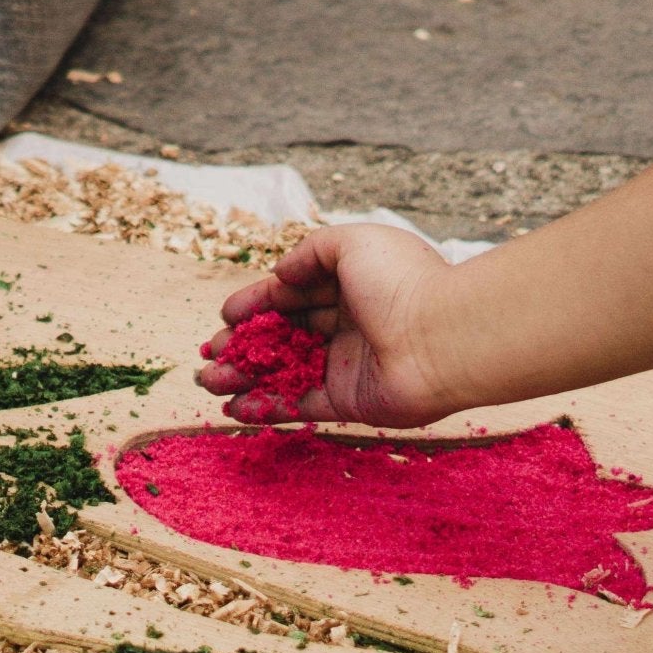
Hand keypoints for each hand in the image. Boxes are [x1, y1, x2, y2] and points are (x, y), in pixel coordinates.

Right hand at [198, 225, 460, 428]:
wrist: (443, 339)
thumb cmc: (403, 283)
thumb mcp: (353, 243)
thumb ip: (311, 252)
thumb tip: (281, 274)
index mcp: (350, 288)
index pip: (293, 296)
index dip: (257, 305)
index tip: (227, 316)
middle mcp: (348, 326)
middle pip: (284, 336)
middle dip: (243, 345)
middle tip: (211, 354)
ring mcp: (346, 366)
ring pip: (284, 372)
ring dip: (244, 378)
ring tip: (209, 382)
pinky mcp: (349, 402)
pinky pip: (299, 405)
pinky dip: (266, 408)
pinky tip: (234, 409)